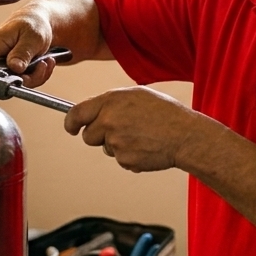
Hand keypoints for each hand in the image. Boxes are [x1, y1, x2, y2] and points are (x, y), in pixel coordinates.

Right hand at [0, 7, 55, 86]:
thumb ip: (22, 53)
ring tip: (47, 61)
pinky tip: (43, 63)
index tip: (36, 68)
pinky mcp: (6, 67)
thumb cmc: (33, 24)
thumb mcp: (32, 38)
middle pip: (7, 79)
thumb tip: (14, 68)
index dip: (16, 76)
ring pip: (16, 80)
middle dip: (31, 76)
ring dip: (36, 75)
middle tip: (45, 64)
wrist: (37, 21)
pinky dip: (35, 74)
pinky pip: (20, 78)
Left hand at [64, 86, 214, 172]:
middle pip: (88, 136)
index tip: (71, 128)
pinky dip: (130, 156)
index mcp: (110, 102)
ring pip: (105, 148)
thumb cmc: (165, 113)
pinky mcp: (124, 160)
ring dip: (116, 145)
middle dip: (98, 136)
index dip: (71, 123)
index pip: (76, 114)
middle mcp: (109, 121)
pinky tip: (145, 147)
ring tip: (140, 136)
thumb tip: (94, 111)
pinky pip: (120, 160)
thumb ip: (111, 102)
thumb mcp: (137, 95)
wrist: (184, 136)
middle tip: (119, 131)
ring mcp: (116, 142)